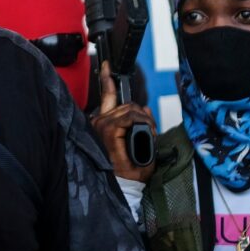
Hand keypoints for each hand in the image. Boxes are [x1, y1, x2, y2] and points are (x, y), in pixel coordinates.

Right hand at [90, 61, 157, 182]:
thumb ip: (137, 122)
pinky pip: (131, 117)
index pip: (105, 95)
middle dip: (143, 114)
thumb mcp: (136, 140)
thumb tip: (145, 108)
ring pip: (130, 109)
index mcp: (102, 123)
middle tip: (151, 130)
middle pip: (126, 104)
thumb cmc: (129, 168)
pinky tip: (146, 134)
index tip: (107, 65)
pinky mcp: (109, 130)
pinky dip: (144, 123)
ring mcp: (102, 125)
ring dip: (145, 120)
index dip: (107, 79)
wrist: (126, 184)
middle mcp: (98, 121)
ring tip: (149, 135)